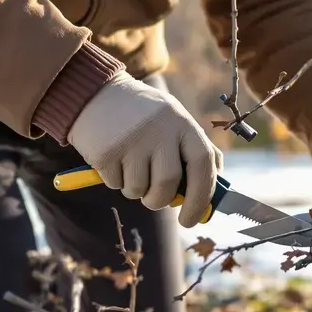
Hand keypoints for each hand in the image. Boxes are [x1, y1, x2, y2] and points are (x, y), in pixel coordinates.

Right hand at [69, 72, 222, 226]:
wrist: (96, 92)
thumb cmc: (144, 115)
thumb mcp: (175, 121)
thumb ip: (196, 152)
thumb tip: (214, 195)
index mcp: (182, 123)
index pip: (203, 164)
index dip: (201, 196)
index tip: (192, 219)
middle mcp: (159, 130)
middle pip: (168, 184)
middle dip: (160, 201)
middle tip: (153, 201)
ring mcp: (131, 140)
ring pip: (139, 190)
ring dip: (136, 190)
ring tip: (131, 167)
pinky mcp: (106, 151)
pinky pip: (116, 184)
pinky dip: (116, 180)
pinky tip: (114, 158)